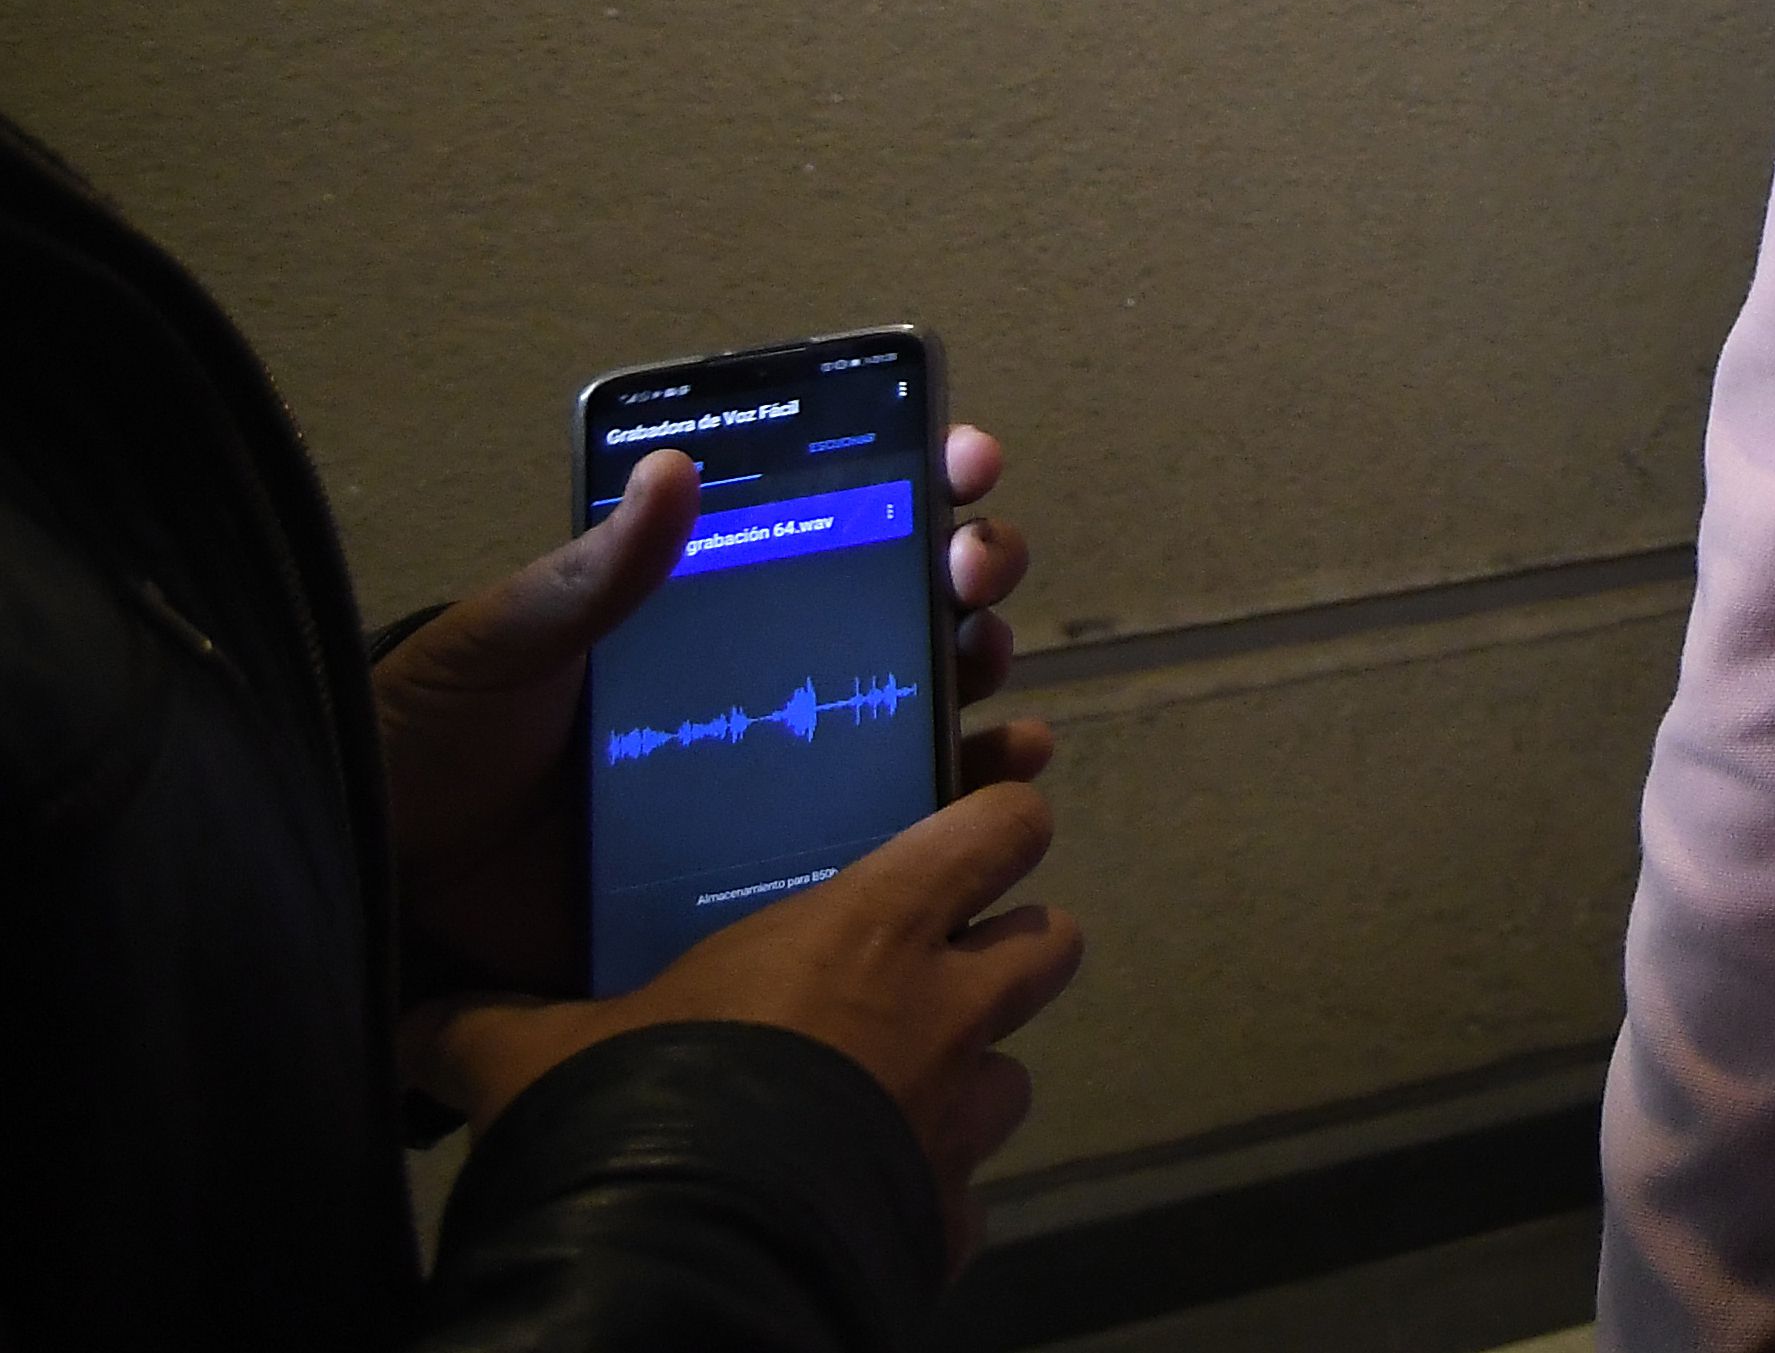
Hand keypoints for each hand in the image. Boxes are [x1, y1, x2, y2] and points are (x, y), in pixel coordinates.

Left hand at [378, 421, 1036, 992]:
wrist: (388, 893)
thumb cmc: (434, 743)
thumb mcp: (500, 645)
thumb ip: (586, 575)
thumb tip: (673, 469)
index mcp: (709, 605)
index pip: (835, 522)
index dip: (917, 480)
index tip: (963, 460)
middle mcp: (766, 675)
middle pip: (909, 604)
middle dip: (971, 569)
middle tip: (972, 567)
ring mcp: (782, 771)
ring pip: (923, 705)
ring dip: (984, 676)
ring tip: (995, 673)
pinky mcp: (777, 867)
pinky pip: (892, 831)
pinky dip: (964, 801)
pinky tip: (997, 778)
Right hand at [411, 777, 1086, 1261]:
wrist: (682, 1263)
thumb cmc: (634, 1109)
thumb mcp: (539, 1053)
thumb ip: (486, 1022)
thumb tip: (411, 1017)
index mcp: (871, 931)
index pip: (1000, 830)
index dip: (1000, 822)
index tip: (978, 833)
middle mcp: (943, 1014)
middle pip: (1051, 943)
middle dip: (1012, 951)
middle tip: (944, 969)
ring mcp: (957, 1123)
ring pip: (1014, 1076)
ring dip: (968, 1081)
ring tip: (893, 1098)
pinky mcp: (946, 1223)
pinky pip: (964, 1199)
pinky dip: (926, 1197)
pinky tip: (863, 1203)